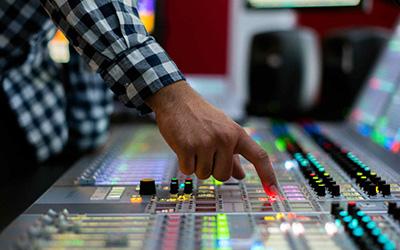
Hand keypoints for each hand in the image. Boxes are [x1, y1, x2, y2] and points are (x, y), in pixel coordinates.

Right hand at [146, 81, 277, 194]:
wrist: (177, 100)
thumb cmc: (201, 116)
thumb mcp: (223, 130)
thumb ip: (233, 154)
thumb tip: (240, 176)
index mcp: (237, 133)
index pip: (259, 156)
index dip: (268, 175)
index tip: (274, 192)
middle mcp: (224, 138)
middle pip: (223, 176)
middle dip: (213, 169)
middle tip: (205, 152)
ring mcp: (205, 143)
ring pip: (204, 175)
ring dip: (197, 166)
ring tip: (193, 145)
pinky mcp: (187, 147)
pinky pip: (188, 170)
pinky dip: (185, 163)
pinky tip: (183, 146)